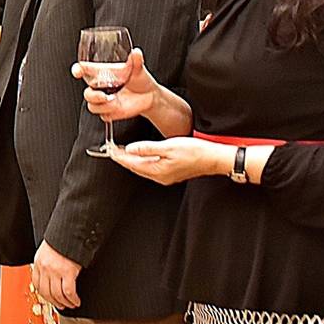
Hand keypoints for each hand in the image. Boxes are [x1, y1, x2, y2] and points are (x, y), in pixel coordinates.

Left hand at [31, 241, 81, 308]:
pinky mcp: (68, 272)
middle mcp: (45, 268)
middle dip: (54, 302)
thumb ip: (46, 264)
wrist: (70, 232)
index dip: (44, 295)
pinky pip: (69, 292)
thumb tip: (49, 277)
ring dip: (65, 303)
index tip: (50, 299)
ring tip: (71, 304)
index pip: (37, 284)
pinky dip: (73, 299)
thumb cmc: (62, 240)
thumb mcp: (48, 251)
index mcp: (39, 263)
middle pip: (46, 293)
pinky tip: (76, 301)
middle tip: (61, 306)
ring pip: (58, 295)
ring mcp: (55, 271)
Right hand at [73, 47, 156, 121]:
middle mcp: (101, 87)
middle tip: (104, 96)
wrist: (149, 96)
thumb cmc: (140, 79)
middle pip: (86, 93)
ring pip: (92, 106)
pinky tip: (119, 108)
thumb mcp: (138, 69)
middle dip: (93, 96)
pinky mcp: (109, 111)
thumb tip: (136, 53)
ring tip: (117, 102)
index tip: (77, 71)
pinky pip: (103, 116)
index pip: (85, 70)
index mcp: (103, 73)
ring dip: (104, 106)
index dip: (78, 70)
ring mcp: (104, 100)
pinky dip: (110, 113)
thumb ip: (136, 61)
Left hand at [111, 136, 229, 185]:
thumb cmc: (196, 152)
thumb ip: (147, 148)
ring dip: (132, 159)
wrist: (214, 158)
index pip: (131, 164)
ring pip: (143, 168)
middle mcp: (160, 177)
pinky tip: (141, 154)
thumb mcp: (169, 146)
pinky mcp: (171, 173)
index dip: (119, 156)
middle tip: (112, 149)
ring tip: (122, 151)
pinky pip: (151, 167)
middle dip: (123, 158)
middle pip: (135, 167)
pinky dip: (143, 160)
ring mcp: (166, 176)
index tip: (109, 149)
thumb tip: (130, 149)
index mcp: (157, 171)